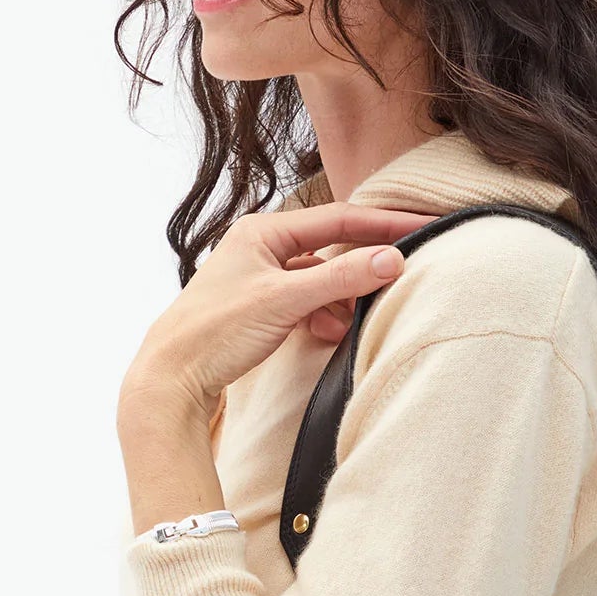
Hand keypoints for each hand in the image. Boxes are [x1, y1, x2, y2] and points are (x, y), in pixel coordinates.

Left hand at [118, 200, 432, 431]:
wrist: (171, 376)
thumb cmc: (215, 331)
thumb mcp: (284, 300)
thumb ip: (340, 278)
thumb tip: (392, 258)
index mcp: (263, 231)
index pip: (339, 218)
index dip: (385, 223)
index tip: (425, 224)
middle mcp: (262, 248)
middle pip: (333, 247)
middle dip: (363, 267)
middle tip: (400, 276)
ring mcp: (262, 278)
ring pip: (322, 280)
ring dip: (342, 300)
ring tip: (351, 322)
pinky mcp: (262, 307)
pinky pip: (308, 304)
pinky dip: (324, 318)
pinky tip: (327, 336)